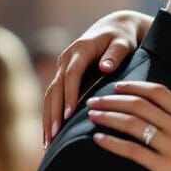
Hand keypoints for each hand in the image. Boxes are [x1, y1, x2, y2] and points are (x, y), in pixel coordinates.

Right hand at [44, 10, 151, 146]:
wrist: (113, 29)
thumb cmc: (122, 38)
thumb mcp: (123, 43)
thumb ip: (115, 54)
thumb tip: (105, 67)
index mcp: (80, 50)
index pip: (72, 75)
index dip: (69, 95)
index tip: (69, 115)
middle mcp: (66, 59)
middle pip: (55, 88)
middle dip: (53, 113)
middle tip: (54, 136)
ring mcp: (62, 69)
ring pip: (50, 96)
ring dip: (47, 118)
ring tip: (47, 142)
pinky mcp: (63, 78)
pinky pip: (53, 98)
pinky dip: (50, 116)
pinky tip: (49, 136)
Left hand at [88, 81, 170, 170]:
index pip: (160, 93)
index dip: (135, 87)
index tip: (117, 87)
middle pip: (141, 105)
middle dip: (113, 99)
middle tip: (94, 99)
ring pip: (134, 125)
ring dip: (109, 117)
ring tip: (92, 116)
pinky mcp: (167, 170)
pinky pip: (134, 152)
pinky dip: (113, 144)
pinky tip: (99, 140)